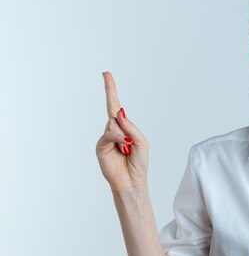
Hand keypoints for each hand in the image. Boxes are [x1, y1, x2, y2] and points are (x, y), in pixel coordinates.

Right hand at [95, 72, 148, 192]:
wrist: (132, 181)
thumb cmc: (138, 163)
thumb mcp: (141, 142)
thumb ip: (130, 127)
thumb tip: (118, 114)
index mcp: (124, 127)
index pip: (116, 107)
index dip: (111, 91)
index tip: (106, 75)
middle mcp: (114, 130)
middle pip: (112, 108)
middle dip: (110, 91)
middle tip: (106, 74)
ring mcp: (106, 138)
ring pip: (113, 123)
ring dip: (124, 134)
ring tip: (128, 147)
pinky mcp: (100, 147)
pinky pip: (109, 134)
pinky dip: (118, 138)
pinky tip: (124, 145)